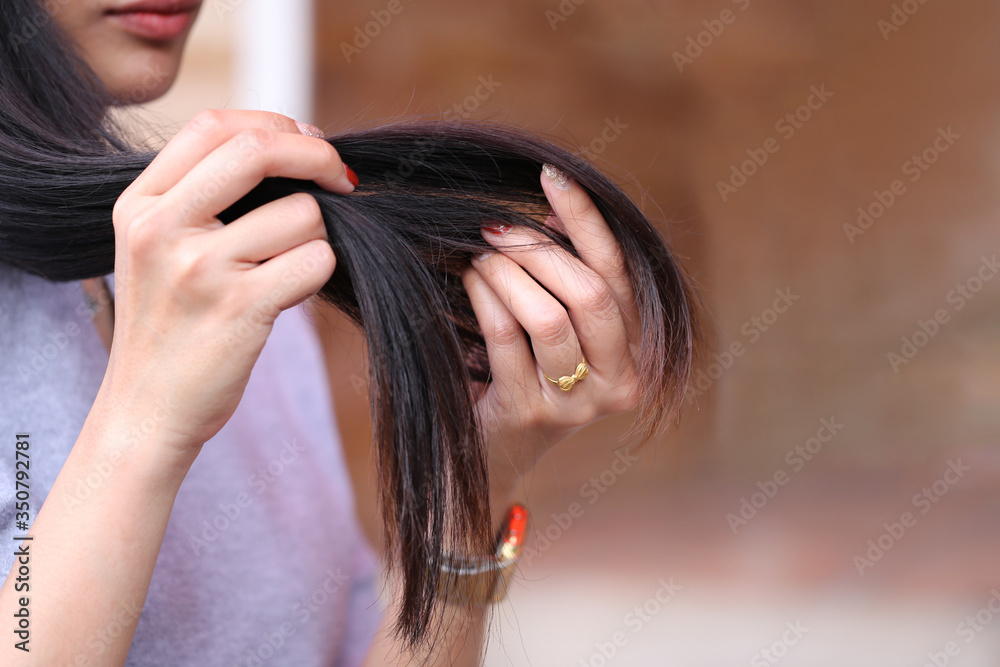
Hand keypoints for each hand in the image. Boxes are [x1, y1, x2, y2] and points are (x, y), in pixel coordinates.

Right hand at [103, 110, 352, 464]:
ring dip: (315, 237)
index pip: (213, 125)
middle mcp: (161, 228)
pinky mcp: (239, 308)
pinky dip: (317, 272)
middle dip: (317, 156)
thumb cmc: (169, 325)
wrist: (147, 410)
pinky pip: (315, 260)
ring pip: (302, 213)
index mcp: (139, 203)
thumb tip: (296, 148)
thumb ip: (204, 195)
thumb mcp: (158, 247)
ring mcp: (199, 268)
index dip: (275, 123)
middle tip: (342, 180)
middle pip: (258, 150)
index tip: (309, 143)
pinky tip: (289, 294)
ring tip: (284, 270)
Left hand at [462, 165, 641, 503]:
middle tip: (495, 228)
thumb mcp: (557, 331)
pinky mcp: (529, 413)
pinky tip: (469, 283)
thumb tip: (554, 218)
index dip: (586, 219)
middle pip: (589, 293)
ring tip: (479, 260)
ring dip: (506, 274)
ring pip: (548, 316)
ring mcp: (575, 405)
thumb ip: (567, 280)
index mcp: (634, 353)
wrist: (490, 455)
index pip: (616, 273)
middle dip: (537, 251)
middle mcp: (618, 382)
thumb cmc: (523, 375)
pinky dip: (485, 297)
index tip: (552, 175)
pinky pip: (507, 336)